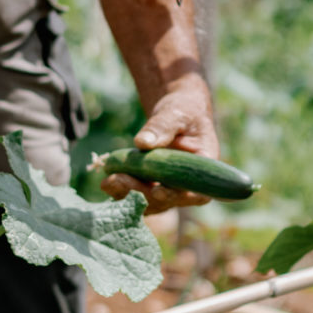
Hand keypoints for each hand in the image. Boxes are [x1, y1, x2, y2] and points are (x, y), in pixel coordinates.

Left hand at [101, 79, 218, 214]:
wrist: (176, 113)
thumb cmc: (183, 110)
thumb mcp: (175, 113)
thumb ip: (162, 127)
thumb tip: (142, 142)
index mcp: (204, 170)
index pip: (196, 192)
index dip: (177, 195)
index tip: (157, 189)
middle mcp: (189, 185)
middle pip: (168, 200)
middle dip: (143, 193)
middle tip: (118, 180)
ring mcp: (171, 189)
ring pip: (151, 202)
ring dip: (129, 195)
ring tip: (108, 181)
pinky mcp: (155, 188)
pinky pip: (140, 196)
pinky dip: (124, 191)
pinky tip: (108, 182)